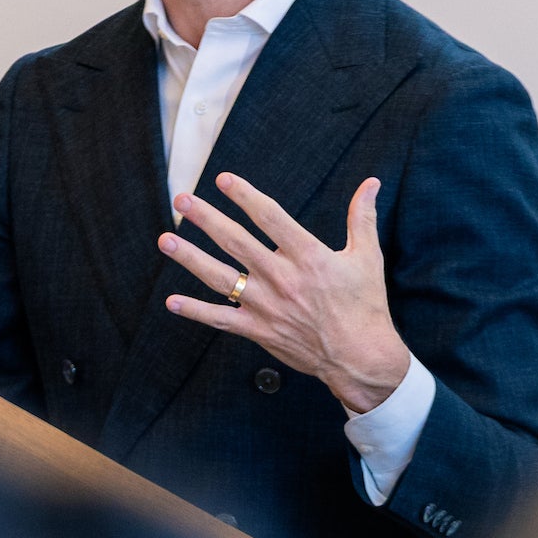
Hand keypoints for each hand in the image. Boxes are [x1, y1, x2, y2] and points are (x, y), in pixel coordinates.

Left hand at [160, 173, 409, 414]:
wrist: (360, 357)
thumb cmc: (365, 306)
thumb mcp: (367, 257)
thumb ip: (363, 218)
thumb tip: (371, 183)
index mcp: (309, 256)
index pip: (270, 217)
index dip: (245, 196)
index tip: (223, 179)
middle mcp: (282, 278)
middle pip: (236, 241)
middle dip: (206, 218)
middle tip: (181, 199)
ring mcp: (267, 306)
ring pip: (220, 277)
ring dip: (190, 257)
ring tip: (166, 240)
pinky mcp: (259, 330)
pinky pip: (221, 319)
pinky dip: (195, 311)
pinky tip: (172, 301)